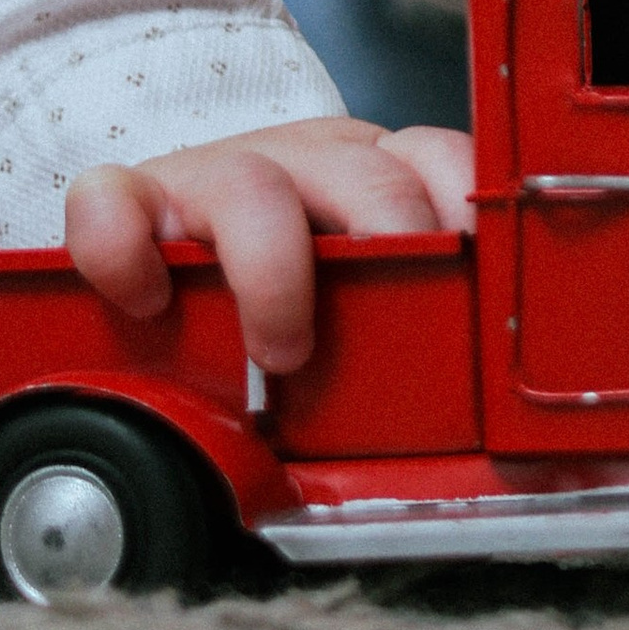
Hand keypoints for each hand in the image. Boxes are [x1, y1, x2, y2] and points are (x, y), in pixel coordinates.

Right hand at [64, 116, 475, 375]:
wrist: (163, 232)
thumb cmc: (281, 282)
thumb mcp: (362, 300)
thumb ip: (421, 352)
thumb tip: (515, 465)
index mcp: (374, 179)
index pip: (441, 164)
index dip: (467, 215)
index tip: (480, 282)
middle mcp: (304, 164)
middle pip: (368, 177)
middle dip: (391, 249)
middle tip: (392, 335)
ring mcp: (214, 174)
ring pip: (254, 186)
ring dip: (277, 273)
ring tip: (283, 354)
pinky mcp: (129, 198)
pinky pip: (113, 199)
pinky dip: (125, 247)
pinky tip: (146, 300)